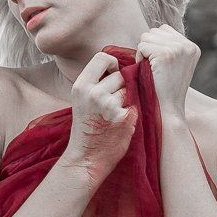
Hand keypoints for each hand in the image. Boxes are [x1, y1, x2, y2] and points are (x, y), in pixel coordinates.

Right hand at [61, 48, 138, 183]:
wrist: (85, 159)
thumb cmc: (87, 128)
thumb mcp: (82, 100)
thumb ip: (95, 82)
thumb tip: (118, 66)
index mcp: (81, 86)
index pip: (102, 57)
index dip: (112, 63)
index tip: (113, 74)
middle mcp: (94, 93)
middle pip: (120, 75)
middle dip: (121, 86)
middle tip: (112, 103)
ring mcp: (109, 105)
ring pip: (129, 90)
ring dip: (126, 100)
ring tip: (115, 115)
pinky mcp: (124, 117)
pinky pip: (135, 105)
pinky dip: (131, 113)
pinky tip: (121, 124)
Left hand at [133, 24, 199, 119]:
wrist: (167, 110)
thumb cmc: (164, 90)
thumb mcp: (174, 65)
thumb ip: (169, 46)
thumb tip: (154, 30)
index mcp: (193, 47)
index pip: (164, 30)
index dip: (155, 46)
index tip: (161, 66)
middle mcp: (188, 46)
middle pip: (155, 31)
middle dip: (149, 48)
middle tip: (154, 69)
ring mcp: (178, 49)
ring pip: (147, 36)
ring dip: (143, 53)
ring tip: (152, 70)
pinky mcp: (166, 54)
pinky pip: (142, 46)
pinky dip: (140, 58)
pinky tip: (148, 71)